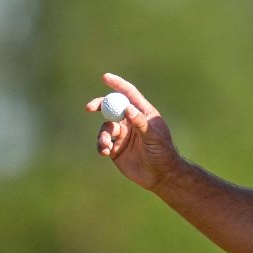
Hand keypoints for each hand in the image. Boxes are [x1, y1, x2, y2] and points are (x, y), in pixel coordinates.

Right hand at [85, 73, 180, 189]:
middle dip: (100, 105)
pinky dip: (100, 145)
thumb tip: (127, 108)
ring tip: (106, 145)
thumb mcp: (153, 136)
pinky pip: (102, 142)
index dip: (117, 85)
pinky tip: (105, 152)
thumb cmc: (163, 153)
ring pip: (105, 127)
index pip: (129, 95)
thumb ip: (140, 122)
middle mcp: (131, 121)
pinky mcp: (116, 148)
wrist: (160, 175)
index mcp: (142, 113)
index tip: (105, 77)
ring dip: (102, 135)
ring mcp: (123, 134)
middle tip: (90, 107)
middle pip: (112, 107)